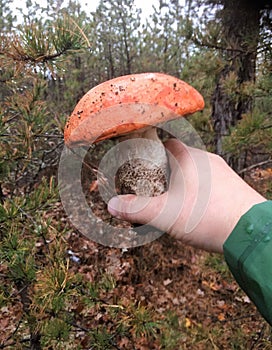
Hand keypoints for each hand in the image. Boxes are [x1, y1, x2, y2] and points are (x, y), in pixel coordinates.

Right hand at [108, 139, 265, 252]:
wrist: (250, 231)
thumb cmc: (205, 217)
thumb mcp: (163, 214)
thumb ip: (135, 208)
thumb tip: (111, 205)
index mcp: (188, 158)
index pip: (166, 145)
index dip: (152, 155)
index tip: (143, 169)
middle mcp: (206, 159)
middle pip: (179, 159)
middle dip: (166, 173)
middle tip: (156, 191)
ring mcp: (222, 172)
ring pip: (195, 172)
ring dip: (183, 183)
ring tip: (175, 203)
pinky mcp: (233, 186)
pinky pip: (209, 183)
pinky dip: (199, 192)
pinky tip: (197, 209)